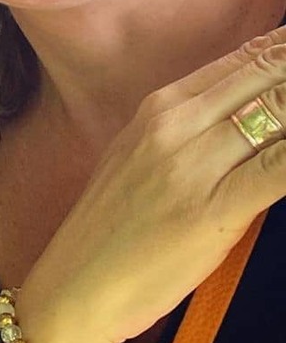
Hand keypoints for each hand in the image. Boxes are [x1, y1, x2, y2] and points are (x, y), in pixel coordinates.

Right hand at [20, 28, 285, 342]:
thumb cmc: (116, 229)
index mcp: (161, 106)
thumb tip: (261, 109)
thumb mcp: (144, 160)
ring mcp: (191, 165)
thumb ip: (198, 129)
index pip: (248, 57)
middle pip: (269, 75)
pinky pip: (280, 167)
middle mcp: (175, 124)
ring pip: (281, 112)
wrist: (76, 285)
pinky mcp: (210, 210)